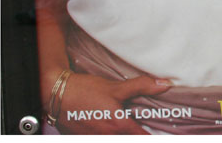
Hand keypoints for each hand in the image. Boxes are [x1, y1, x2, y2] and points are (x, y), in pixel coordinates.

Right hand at [52, 73, 171, 133]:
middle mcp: (106, 137)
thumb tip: (166, 85)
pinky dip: (108, 133)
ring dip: (121, 133)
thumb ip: (142, 86)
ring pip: (113, 139)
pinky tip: (105, 124)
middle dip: (136, 133)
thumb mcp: (116, 87)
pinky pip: (99, 138)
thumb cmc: (86, 91)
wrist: (56, 95)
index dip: (152, 136)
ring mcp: (93, 140)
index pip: (142, 138)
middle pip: (127, 138)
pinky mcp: (82, 139)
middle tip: (143, 127)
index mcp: (118, 127)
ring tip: (125, 126)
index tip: (163, 135)